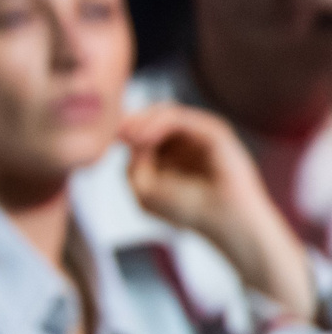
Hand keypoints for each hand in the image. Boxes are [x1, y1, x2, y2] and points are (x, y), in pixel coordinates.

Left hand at [122, 104, 317, 317]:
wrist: (224, 221)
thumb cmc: (186, 208)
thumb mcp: (144, 187)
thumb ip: (132, 162)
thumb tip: (126, 135)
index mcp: (170, 150)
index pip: (143, 127)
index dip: (125, 128)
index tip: (109, 136)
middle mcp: (186, 138)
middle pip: (152, 115)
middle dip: (131, 121)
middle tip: (116, 131)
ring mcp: (201, 133)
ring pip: (166, 112)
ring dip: (142, 121)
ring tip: (128, 135)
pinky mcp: (214, 132)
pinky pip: (182, 118)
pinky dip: (158, 123)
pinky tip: (142, 137)